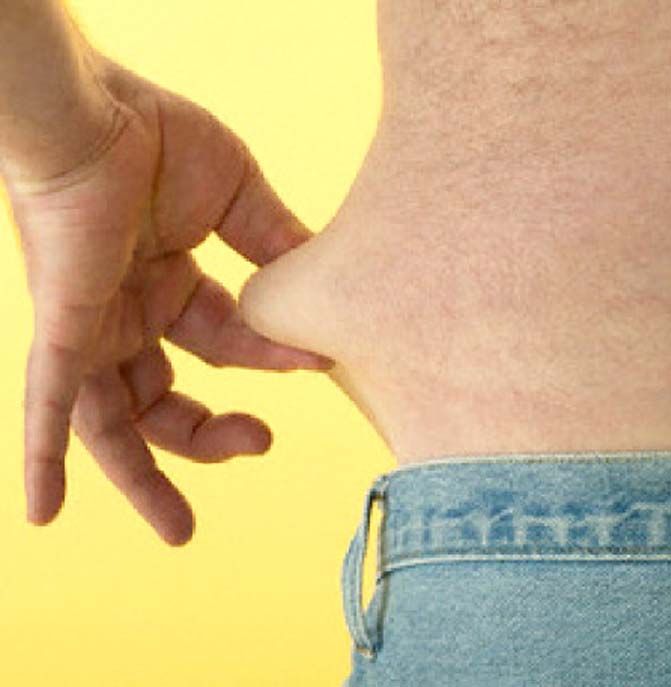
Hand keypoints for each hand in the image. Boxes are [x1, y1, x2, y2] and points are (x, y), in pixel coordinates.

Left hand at [3, 53, 333, 545]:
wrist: (94, 104)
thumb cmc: (159, 136)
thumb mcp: (238, 197)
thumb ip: (275, 241)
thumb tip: (320, 279)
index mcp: (168, 285)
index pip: (224, 342)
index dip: (269, 354)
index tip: (315, 357)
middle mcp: (128, 316)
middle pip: (166, 401)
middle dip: (209, 435)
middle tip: (260, 445)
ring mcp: (93, 328)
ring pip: (113, 421)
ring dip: (141, 477)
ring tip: (179, 532)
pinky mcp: (64, 327)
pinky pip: (49, 400)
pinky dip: (46, 454)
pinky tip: (45, 512)